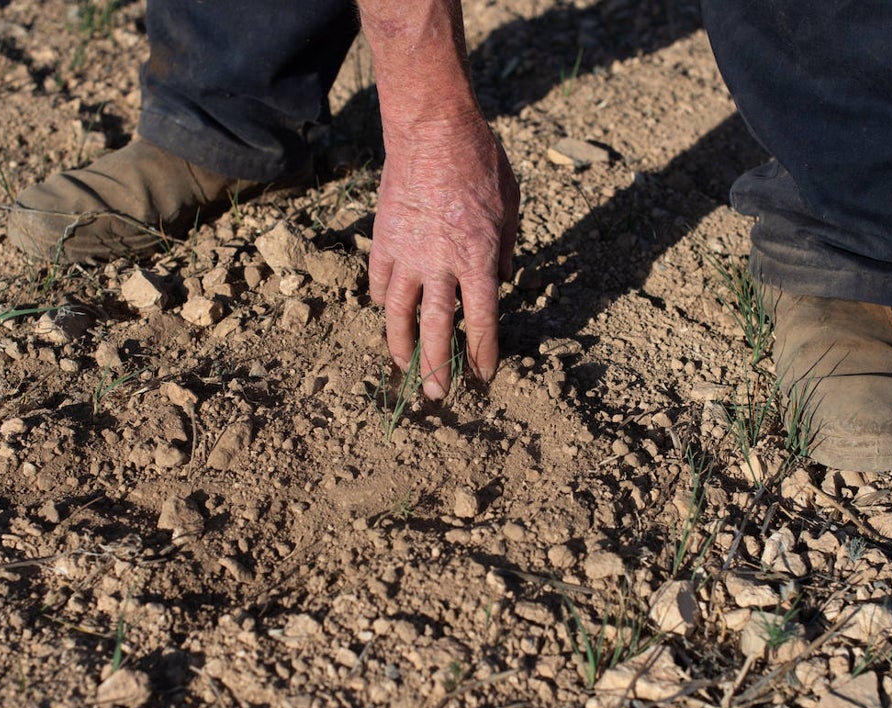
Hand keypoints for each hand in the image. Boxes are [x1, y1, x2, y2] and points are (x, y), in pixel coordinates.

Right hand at [368, 116, 518, 398]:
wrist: (433, 129)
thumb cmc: (480, 162)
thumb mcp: (511, 208)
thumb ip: (505, 250)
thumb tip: (500, 282)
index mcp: (479, 259)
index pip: (481, 322)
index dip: (482, 354)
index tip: (483, 375)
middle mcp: (441, 265)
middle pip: (436, 330)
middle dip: (437, 367)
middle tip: (436, 395)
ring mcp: (407, 254)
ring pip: (399, 315)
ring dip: (400, 346)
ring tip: (403, 367)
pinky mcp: (383, 240)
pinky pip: (380, 282)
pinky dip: (384, 301)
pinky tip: (388, 312)